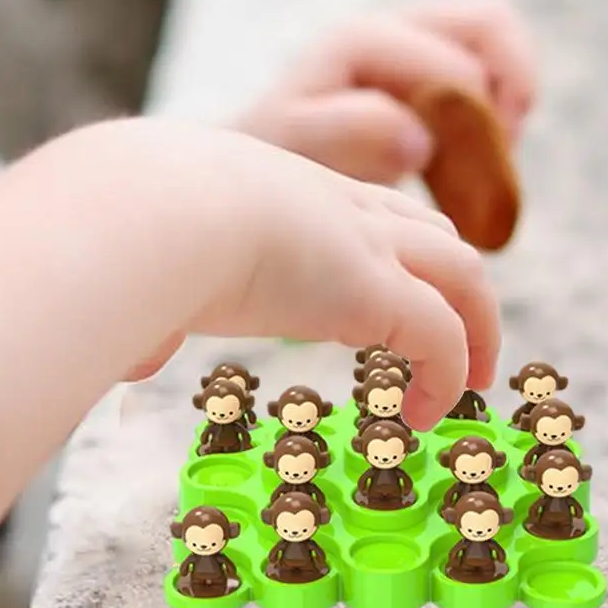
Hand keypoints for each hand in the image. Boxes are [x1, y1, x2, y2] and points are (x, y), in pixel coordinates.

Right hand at [91, 118, 499, 425]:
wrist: (149, 207)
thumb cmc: (128, 229)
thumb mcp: (148, 259)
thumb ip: (154, 312)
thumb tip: (136, 360)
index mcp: (290, 193)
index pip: (370, 212)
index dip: (395, 253)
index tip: (395, 299)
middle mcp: (338, 208)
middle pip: (433, 232)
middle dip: (456, 283)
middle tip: (459, 336)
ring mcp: (364, 243)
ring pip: (464, 272)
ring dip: (478, 327)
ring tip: (470, 382)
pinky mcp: (375, 287)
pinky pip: (442, 335)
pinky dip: (449, 375)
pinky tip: (426, 414)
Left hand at [233, 0, 538, 183]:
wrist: (266, 169)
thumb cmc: (281, 161)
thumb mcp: (300, 152)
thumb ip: (350, 136)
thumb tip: (419, 138)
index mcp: (360, 41)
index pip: (454, 67)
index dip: (473, 124)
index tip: (458, 179)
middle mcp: (392, 27)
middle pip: (490, 24)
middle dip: (506, 95)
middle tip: (494, 157)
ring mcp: (414, 40)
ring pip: (499, 35)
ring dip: (514, 94)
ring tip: (495, 152)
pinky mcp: (430, 63)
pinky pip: (495, 63)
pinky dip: (506, 104)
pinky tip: (482, 154)